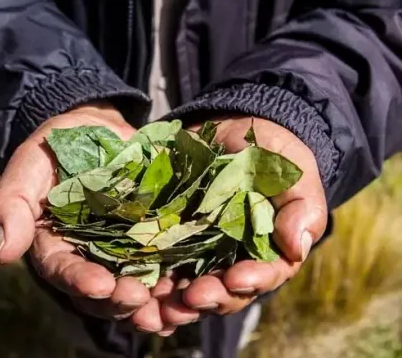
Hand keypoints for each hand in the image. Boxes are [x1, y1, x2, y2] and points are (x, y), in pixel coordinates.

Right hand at [0, 103, 164, 327]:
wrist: (99, 130)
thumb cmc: (58, 146)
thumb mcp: (30, 164)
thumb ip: (12, 203)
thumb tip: (3, 254)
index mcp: (55, 244)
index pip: (63, 270)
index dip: (80, 281)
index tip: (100, 285)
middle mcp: (89, 256)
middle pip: (101, 291)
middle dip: (119, 299)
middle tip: (139, 298)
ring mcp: (123, 250)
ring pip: (134, 287)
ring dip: (151, 303)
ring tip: (170, 309)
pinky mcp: (152, 239)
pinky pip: (163, 267)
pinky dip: (174, 284)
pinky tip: (189, 293)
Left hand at [153, 117, 327, 327]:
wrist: (233, 133)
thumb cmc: (272, 155)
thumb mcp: (293, 174)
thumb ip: (301, 208)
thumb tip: (296, 247)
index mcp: (267, 251)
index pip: (263, 275)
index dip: (251, 281)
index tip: (236, 279)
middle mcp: (232, 259)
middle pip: (223, 291)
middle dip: (209, 298)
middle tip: (192, 298)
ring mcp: (199, 251)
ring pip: (189, 287)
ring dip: (177, 302)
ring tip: (163, 307)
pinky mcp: (171, 237)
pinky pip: (159, 264)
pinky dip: (150, 282)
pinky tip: (138, 291)